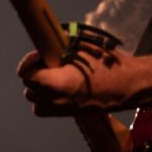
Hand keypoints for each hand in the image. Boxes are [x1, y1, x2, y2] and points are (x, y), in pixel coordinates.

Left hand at [17, 44, 134, 115]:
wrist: (125, 85)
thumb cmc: (107, 65)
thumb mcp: (83, 47)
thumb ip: (61, 44)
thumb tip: (49, 37)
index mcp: (56, 84)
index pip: (26, 75)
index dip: (29, 61)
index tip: (40, 53)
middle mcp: (54, 100)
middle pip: (29, 87)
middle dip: (36, 73)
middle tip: (50, 60)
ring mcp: (60, 110)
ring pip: (35, 99)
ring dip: (40, 85)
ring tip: (56, 72)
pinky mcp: (66, 114)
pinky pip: (46, 106)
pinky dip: (48, 96)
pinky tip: (63, 82)